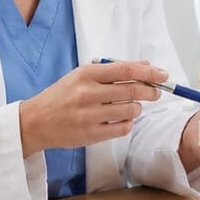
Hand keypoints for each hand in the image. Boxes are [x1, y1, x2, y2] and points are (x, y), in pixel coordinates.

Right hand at [18, 60, 165, 156]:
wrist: (35, 121)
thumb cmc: (62, 96)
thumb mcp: (82, 76)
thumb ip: (113, 71)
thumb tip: (145, 65)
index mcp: (86, 74)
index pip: (126, 70)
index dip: (149, 72)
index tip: (163, 74)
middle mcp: (88, 93)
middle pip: (132, 90)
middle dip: (150, 91)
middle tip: (155, 92)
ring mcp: (89, 115)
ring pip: (130, 110)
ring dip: (137, 108)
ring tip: (130, 107)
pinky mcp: (90, 134)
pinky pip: (123, 128)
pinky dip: (128, 123)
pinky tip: (121, 119)